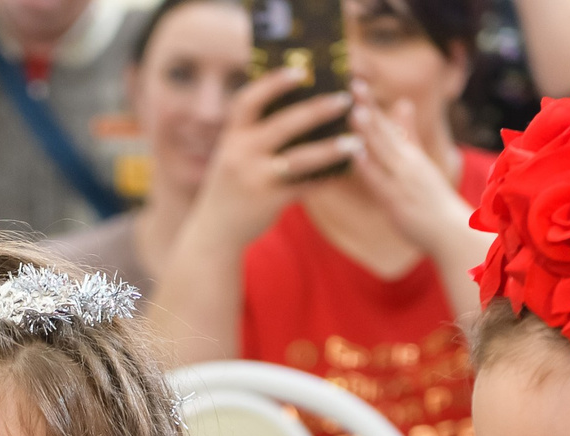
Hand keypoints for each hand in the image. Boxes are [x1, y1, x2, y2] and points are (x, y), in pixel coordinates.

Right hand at [187, 66, 361, 250]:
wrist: (213, 232)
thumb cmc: (231, 187)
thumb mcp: (233, 155)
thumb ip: (254, 134)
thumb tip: (297, 108)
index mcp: (231, 136)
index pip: (249, 100)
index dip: (273, 83)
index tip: (300, 70)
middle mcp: (240, 154)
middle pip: (283, 125)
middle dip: (317, 110)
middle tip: (345, 98)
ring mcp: (253, 178)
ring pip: (299, 159)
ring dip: (330, 148)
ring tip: (356, 141)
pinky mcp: (267, 202)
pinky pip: (304, 186)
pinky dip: (326, 178)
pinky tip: (346, 169)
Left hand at [351, 93, 483, 284]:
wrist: (450, 231)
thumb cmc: (432, 199)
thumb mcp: (420, 160)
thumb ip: (408, 133)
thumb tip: (402, 102)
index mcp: (409, 154)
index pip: (387, 124)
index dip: (371, 104)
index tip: (356, 83)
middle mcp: (406, 163)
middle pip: (384, 132)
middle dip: (368, 108)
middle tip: (353, 84)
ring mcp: (403, 181)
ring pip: (384, 152)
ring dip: (370, 131)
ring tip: (355, 109)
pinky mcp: (398, 201)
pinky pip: (381, 182)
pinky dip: (369, 167)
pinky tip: (356, 154)